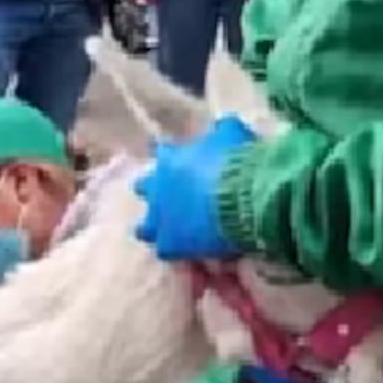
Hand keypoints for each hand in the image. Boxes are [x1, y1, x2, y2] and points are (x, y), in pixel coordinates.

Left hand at [134, 116, 255, 259]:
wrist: (239, 196)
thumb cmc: (236, 160)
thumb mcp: (231, 135)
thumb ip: (223, 132)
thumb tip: (224, 127)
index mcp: (169, 159)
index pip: (161, 153)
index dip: (172, 159)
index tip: (181, 164)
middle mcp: (156, 189)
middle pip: (143, 189)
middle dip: (154, 193)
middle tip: (172, 199)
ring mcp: (158, 219)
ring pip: (145, 228)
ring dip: (157, 228)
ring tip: (173, 234)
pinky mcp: (168, 245)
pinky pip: (166, 252)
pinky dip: (177, 252)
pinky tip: (189, 255)